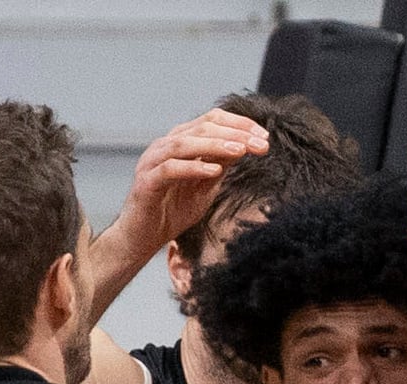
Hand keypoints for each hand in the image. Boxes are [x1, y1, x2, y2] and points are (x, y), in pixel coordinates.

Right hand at [120, 108, 270, 257]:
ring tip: (241, 150)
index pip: (211, 121)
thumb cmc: (172, 211)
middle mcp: (165, 146)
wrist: (142, 238)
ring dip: (215, 145)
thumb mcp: (205, 187)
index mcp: (180, 143)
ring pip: (184, 144)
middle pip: (202, 128)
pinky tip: (214, 170)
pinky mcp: (146, 182)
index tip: (264, 136)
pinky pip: (170, 169)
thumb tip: (244, 146)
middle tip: (261, 143)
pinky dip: (193, 167)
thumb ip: (220, 166)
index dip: (239, 124)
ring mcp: (152, 162)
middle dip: (234, 134)